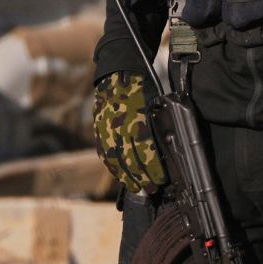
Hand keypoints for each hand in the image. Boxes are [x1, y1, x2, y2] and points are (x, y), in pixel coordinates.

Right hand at [91, 73, 165, 195]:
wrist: (119, 73)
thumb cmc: (143, 89)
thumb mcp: (155, 106)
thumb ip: (156, 128)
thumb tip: (163, 151)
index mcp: (139, 122)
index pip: (147, 154)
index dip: (154, 170)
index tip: (161, 180)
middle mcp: (121, 129)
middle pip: (131, 161)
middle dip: (142, 179)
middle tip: (151, 190)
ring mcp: (107, 131)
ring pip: (116, 161)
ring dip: (127, 178)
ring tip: (136, 188)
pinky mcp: (99, 130)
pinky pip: (104, 154)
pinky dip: (112, 167)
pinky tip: (119, 175)